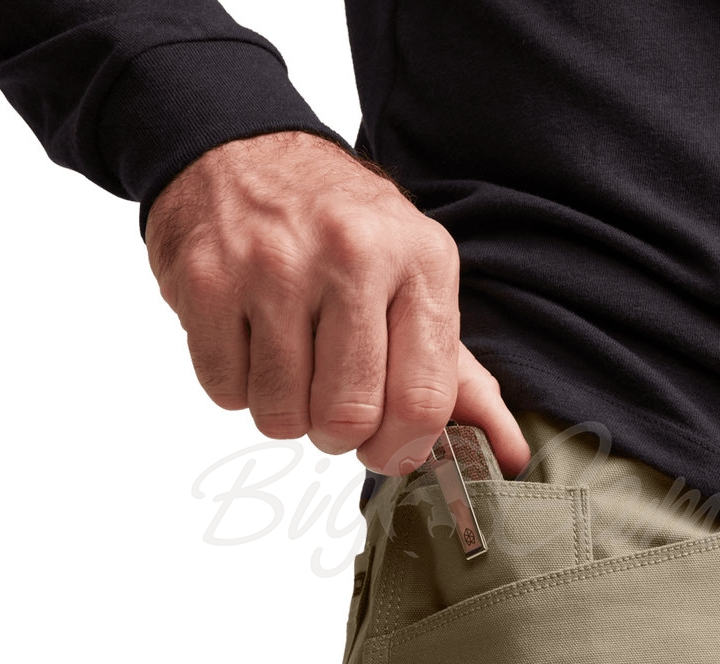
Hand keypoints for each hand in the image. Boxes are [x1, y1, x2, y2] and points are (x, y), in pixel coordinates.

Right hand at [144, 131, 530, 476]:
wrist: (240, 152)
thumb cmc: (340, 232)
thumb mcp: (417, 283)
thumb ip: (463, 377)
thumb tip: (511, 455)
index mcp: (420, 261)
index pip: (424, 398)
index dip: (401, 447)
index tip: (385, 445)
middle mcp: (353, 256)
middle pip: (348, 417)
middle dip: (338, 434)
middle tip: (331, 402)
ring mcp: (274, 266)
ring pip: (282, 414)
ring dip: (285, 411)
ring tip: (290, 360)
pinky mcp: (207, 280)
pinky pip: (227, 391)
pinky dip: (238, 386)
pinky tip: (251, 339)